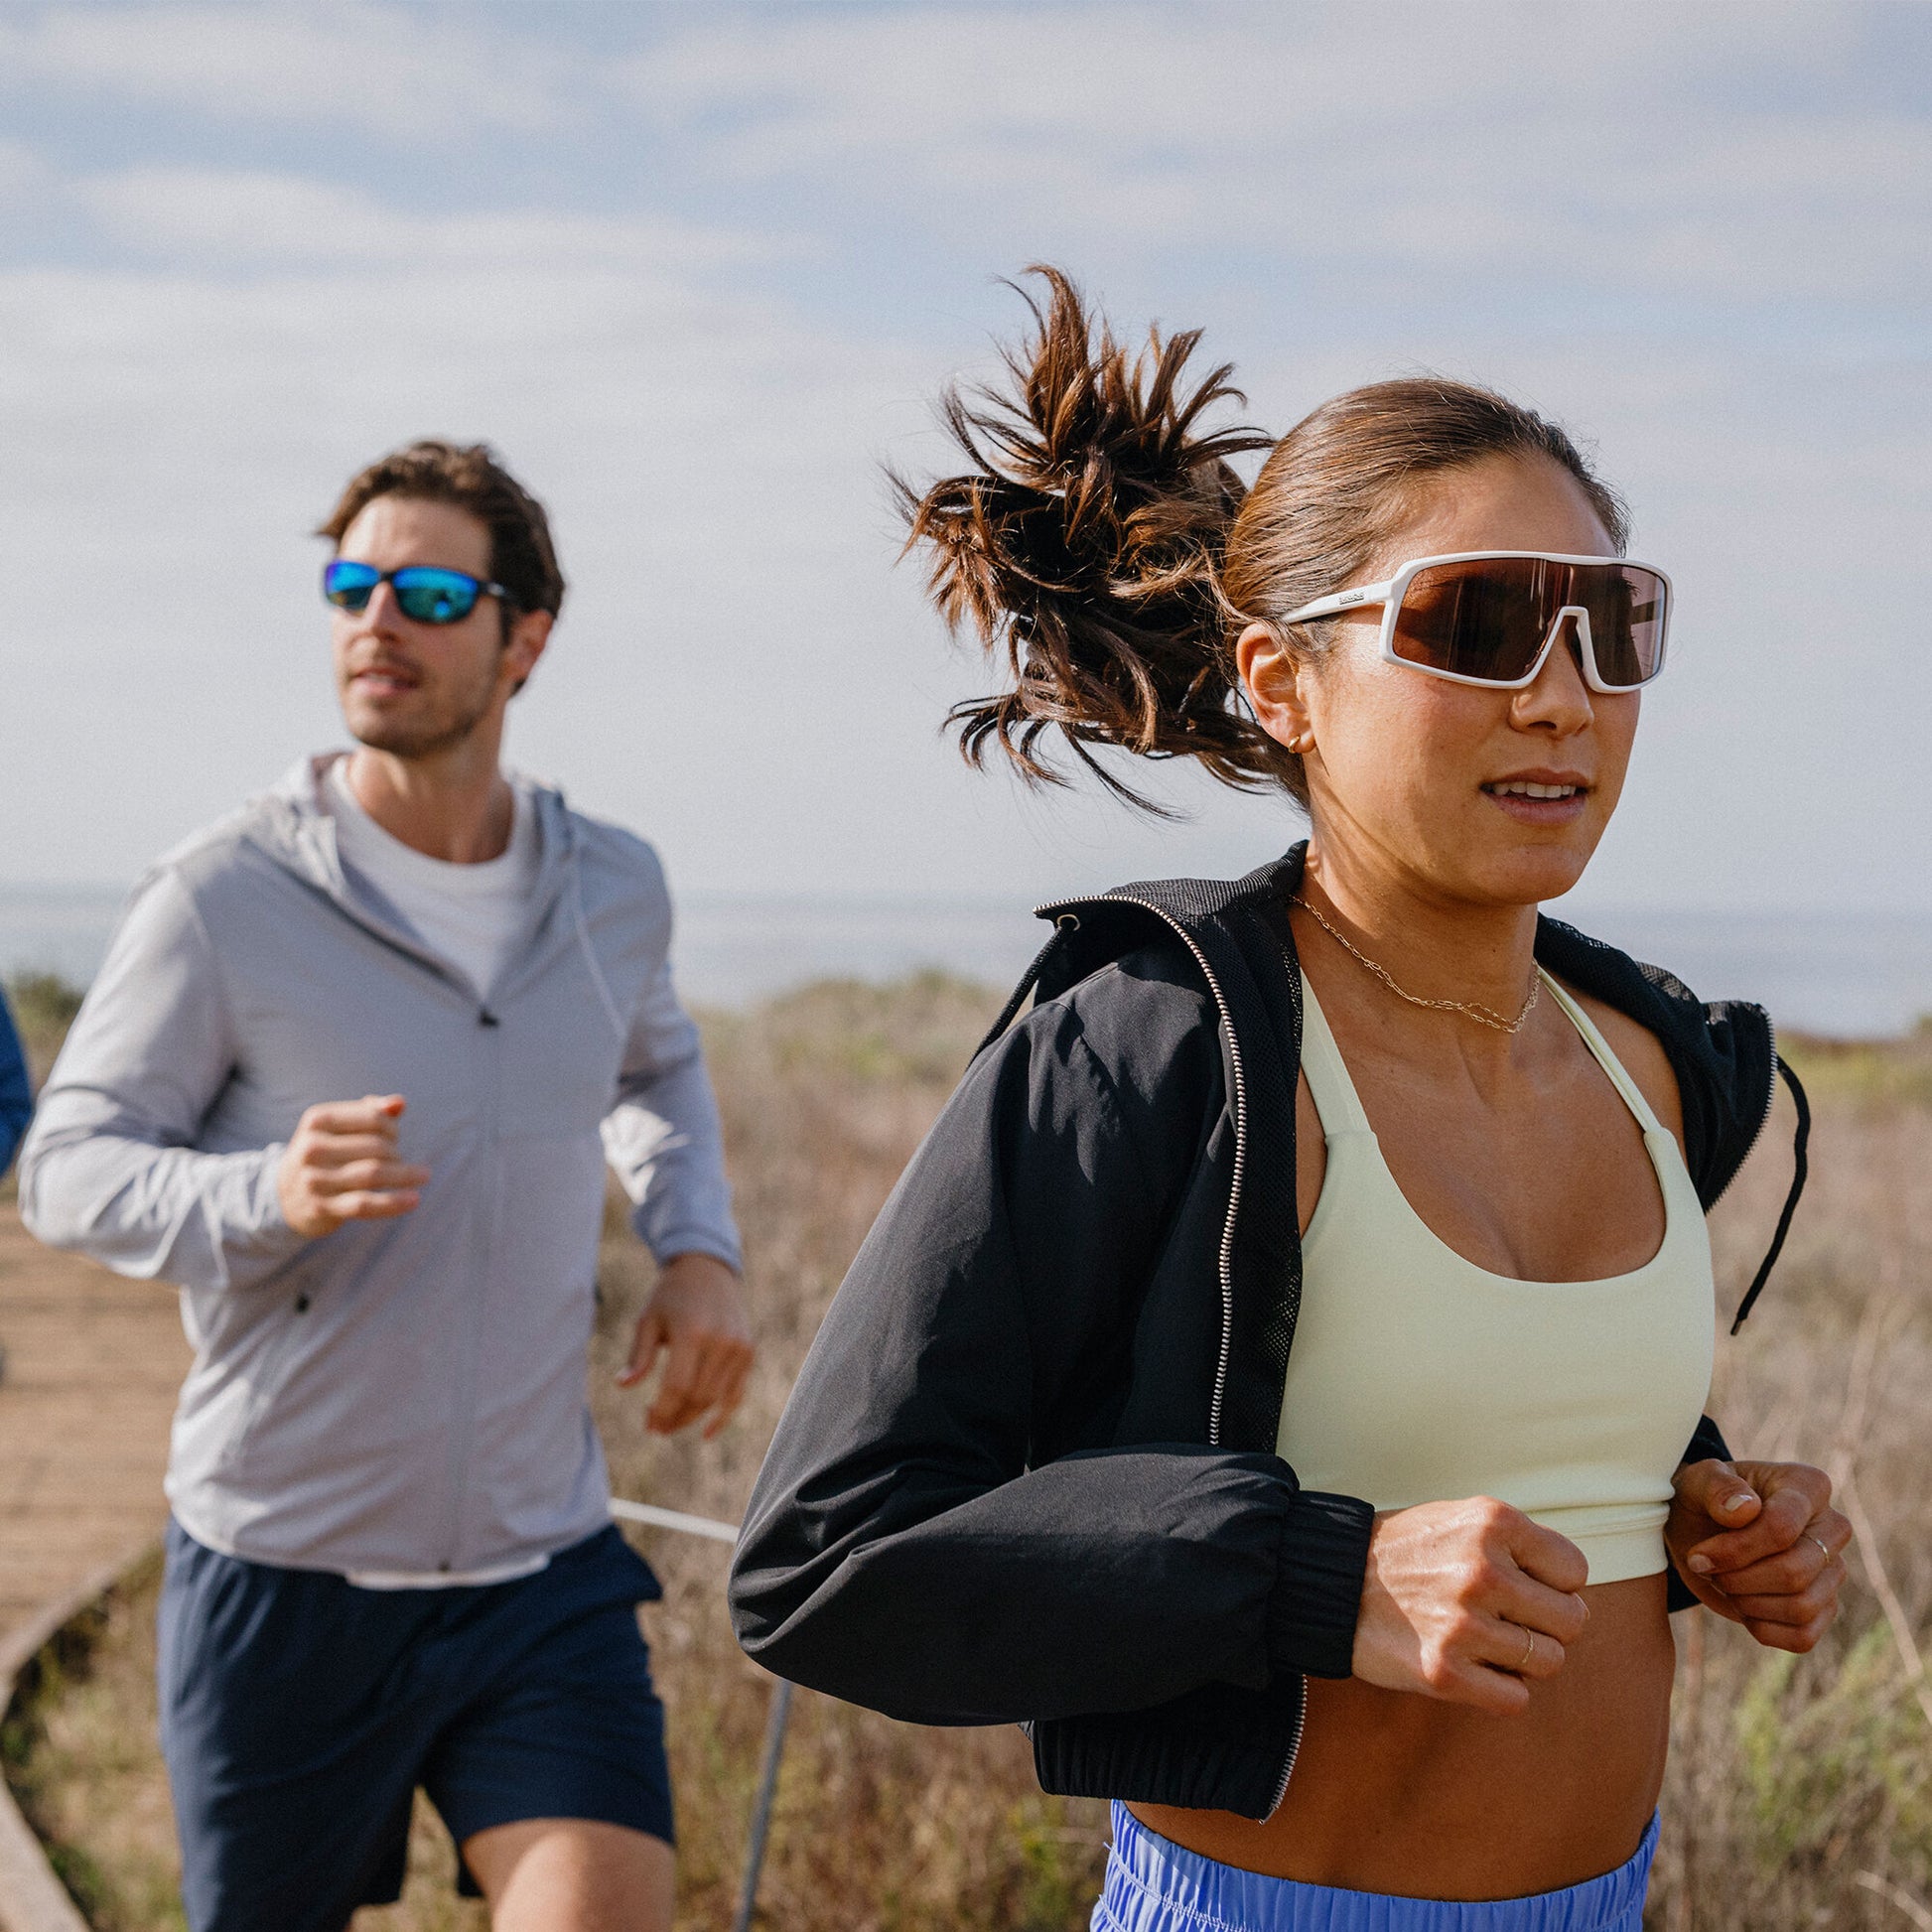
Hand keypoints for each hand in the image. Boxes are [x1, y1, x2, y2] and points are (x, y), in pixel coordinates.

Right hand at [276, 1095, 427, 1238]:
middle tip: (400, 1159)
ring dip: (404, 1175)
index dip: (392, 1127)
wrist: (285, 1194)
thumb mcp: (339, 1127)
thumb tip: (399, 1103)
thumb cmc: (326, 1152)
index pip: (373, 1118)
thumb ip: (371, 1112)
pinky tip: (414, 1200)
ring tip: (422, 1175)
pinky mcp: (322, 1206)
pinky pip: (364, 1205)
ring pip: (373, 1174)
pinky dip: (393, 1203)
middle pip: (377, 1147)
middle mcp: (312, 1147)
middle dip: (397, 1152)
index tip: (394, 1137)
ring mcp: (314, 1179)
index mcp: (318, 1120)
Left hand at [618, 1253, 754, 1438]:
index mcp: (692, 1332)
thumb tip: (623, 1386)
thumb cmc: (670, 1296)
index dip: (662, 1411)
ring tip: (670, 1425)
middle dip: (674, 1418)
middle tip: (654, 1428)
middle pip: (697, 1396)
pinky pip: (737, 1393)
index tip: (647, 1422)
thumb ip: (639, 1355)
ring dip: (692, 1418)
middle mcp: (720, 1341)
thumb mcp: (648, 1320)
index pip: (677, 1386)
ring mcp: (738, 1347)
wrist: (707, 1269)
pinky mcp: (748, 1351)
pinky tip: (706, 1433)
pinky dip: (723, 1416)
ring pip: (715, 1398)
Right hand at [1351, 1496, 1590, 1714]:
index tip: (1525, 1585)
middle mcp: (1481, 1571)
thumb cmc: (1407, 1551)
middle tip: (1513, 1620)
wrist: (1333, 1581)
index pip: (1574, 1571)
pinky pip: (1516, 1698)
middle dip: (1548, 1625)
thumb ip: (1519, 1544)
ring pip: (1548, 1662)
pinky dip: (1502, 1689)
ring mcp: (1463, 1624)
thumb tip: (1573, 1592)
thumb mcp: (1462, 1519)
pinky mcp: (1444, 1672)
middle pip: (1571, 1621)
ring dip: (1525, 1659)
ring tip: (1490, 1641)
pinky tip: (1476, 1667)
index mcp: (1491, 1522)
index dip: (1554, 1582)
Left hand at [1667, 1458, 1848, 1651]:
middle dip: (1739, 1578)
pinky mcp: (1824, 1607)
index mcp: (1808, 1486)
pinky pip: (1804, 1636)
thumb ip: (1715, 1486)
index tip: (1697, 1556)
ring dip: (1748, 1603)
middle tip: (1706, 1568)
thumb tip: (1745, 1509)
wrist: (1701, 1530)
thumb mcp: (1695, 1482)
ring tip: (1723, 1582)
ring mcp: (1834, 1570)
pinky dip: (1762, 1629)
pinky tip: (1740, 1605)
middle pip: (1796, 1572)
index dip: (1735, 1550)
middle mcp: (1832, 1527)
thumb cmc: (1702, 1499)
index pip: (1781, 1528)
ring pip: (1803, 1607)